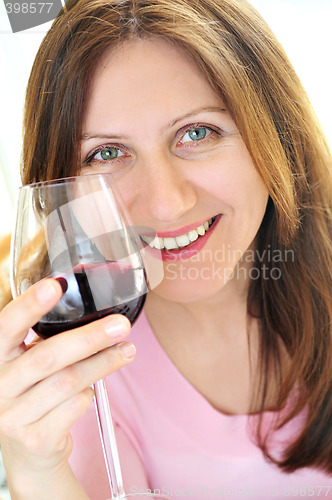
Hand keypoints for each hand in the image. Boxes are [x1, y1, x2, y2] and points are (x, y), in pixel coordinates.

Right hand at [0, 279, 133, 493]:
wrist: (29, 453)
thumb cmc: (34, 395)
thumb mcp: (29, 365)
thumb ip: (47, 341)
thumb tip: (97, 314)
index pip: (7, 325)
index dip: (30, 305)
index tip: (56, 285)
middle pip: (47, 355)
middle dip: (89, 337)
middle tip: (120, 325)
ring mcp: (13, 415)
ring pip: (68, 381)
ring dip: (103, 363)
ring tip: (126, 351)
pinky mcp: (35, 438)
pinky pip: (74, 407)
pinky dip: (91, 393)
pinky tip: (93, 388)